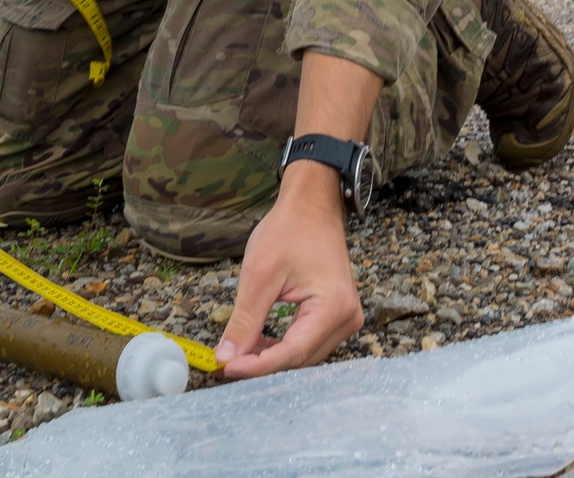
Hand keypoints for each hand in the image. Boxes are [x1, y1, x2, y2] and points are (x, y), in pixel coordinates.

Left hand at [215, 166, 362, 378]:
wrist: (311, 205)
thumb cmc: (289, 230)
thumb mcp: (259, 273)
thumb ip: (245, 320)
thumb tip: (227, 357)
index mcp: (333, 308)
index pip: (292, 353)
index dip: (257, 366)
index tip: (226, 368)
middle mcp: (347, 319)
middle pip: (300, 358)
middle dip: (262, 364)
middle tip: (227, 363)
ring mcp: (345, 318)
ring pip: (304, 354)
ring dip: (272, 357)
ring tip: (238, 353)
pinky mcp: (336, 315)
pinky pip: (308, 341)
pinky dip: (282, 345)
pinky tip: (258, 342)